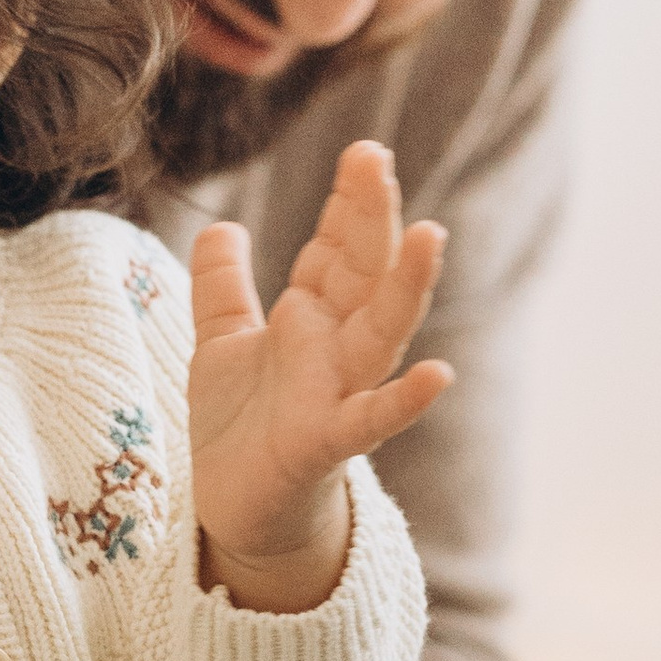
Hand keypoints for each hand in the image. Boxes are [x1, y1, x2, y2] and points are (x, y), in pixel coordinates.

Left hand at [189, 142, 449, 614]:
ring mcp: (338, 392)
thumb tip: (222, 226)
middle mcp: (334, 347)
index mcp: (312, 318)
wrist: (237, 508)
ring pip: (381, 333)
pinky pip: (372, 420)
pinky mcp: (327, 442)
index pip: (336, 249)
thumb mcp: (220, 342)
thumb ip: (222, 286)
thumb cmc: (239, 425)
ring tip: (431, 234)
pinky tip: (440, 376)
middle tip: (374, 159)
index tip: (362, 153)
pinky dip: (406, 401)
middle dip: (371, 218)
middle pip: (362, 273)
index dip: (348, 204)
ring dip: (407, 287)